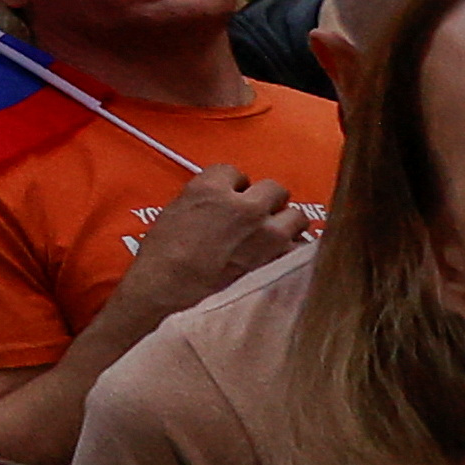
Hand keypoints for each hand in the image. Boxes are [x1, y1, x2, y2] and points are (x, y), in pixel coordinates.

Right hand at [116, 159, 316, 316]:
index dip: (231, 186)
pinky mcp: (279, 259)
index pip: (234, 172)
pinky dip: (292, 250)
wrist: (168, 292)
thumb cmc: (163, 258)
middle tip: (253, 215)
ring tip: (269, 236)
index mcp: (211, 190)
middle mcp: (244, 206)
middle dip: (265, 201)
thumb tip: (222, 202)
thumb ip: (206, 199)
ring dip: (284, 224)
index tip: (229, 197)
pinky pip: (300, 247)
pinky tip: (276, 255)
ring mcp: (267, 233)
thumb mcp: (174, 213)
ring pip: (296, 216)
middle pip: (273, 188)